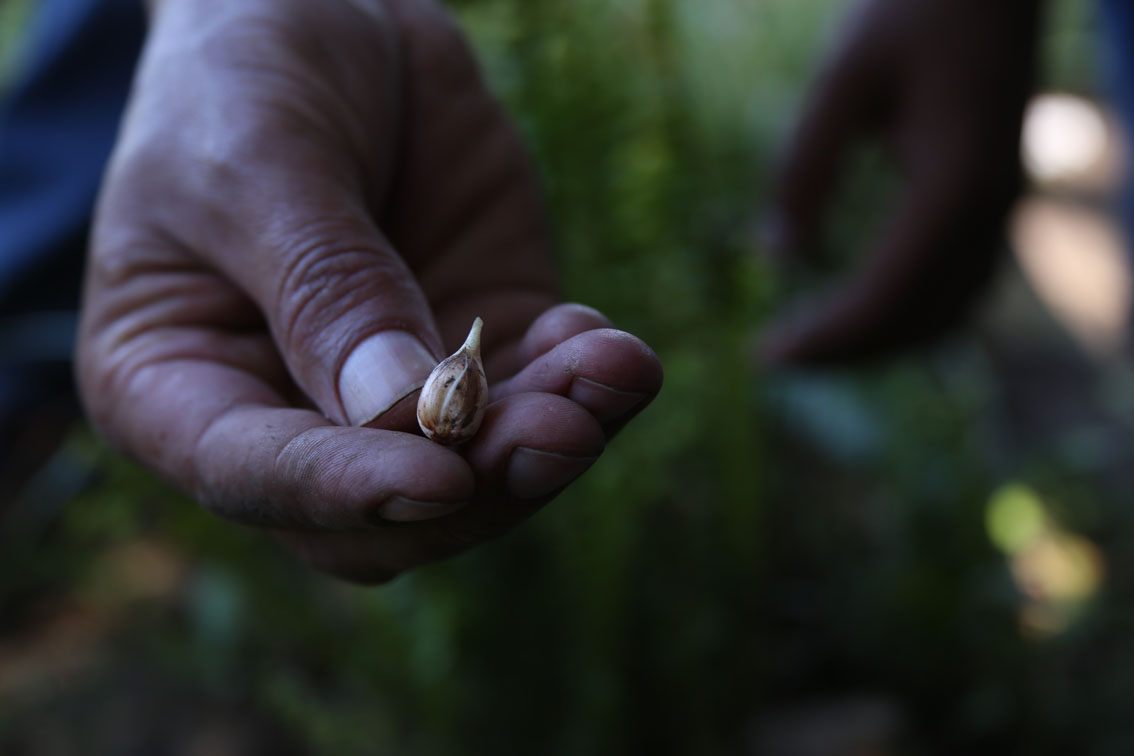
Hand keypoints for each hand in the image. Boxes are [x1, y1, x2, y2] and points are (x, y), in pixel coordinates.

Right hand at [77, 0, 661, 582]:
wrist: (332, 15)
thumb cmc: (243, 80)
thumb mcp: (259, 164)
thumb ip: (323, 286)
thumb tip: (397, 409)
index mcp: (181, 386)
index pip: (255, 475)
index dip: (346, 489)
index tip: (438, 478)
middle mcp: (291, 411)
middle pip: (385, 512)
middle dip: (478, 486)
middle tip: (558, 434)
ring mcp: (398, 388)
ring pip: (481, 472)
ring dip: (552, 439)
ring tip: (608, 377)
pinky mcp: (484, 344)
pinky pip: (543, 393)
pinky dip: (588, 385)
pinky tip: (622, 357)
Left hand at [761, 0, 1041, 363]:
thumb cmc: (913, 6)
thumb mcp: (844, 78)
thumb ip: (805, 167)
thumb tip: (775, 256)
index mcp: (957, 184)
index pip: (888, 296)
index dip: (827, 339)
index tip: (766, 357)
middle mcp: (993, 209)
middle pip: (920, 320)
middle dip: (846, 352)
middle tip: (773, 360)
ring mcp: (1004, 207)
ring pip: (948, 313)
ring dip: (879, 342)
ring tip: (810, 344)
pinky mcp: (997, 198)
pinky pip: (960, 286)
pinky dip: (908, 315)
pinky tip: (860, 311)